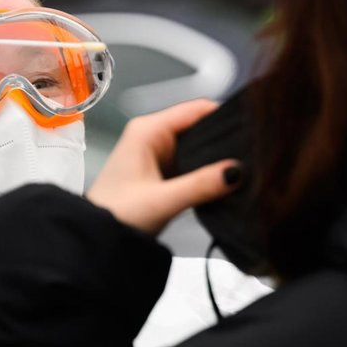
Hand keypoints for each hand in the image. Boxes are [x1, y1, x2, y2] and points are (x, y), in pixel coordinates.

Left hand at [86, 99, 240, 234]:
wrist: (96, 238)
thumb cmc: (114, 215)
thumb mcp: (163, 201)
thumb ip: (201, 185)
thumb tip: (235, 171)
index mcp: (147, 131)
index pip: (195, 109)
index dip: (223, 115)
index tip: (249, 130)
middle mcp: (151, 136)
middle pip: (199, 126)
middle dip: (222, 140)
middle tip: (249, 156)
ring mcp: (156, 153)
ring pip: (197, 146)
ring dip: (214, 158)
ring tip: (239, 171)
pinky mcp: (160, 172)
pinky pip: (191, 163)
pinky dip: (205, 171)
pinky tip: (219, 182)